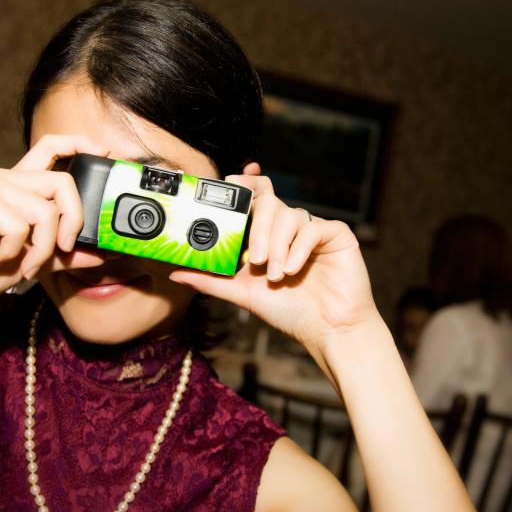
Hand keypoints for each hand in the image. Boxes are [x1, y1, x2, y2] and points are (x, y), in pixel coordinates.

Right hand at [0, 135, 115, 302]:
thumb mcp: (33, 261)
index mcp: (18, 186)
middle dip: (74, 221)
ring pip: (46, 211)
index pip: (50, 148)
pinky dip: (15, 253)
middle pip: (64, 182)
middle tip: (65, 249)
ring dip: (43, 249)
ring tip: (25, 267)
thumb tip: (102, 254)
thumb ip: (65, 254)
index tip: (104, 151)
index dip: (79, 143)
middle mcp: (5, 179)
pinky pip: (20, 226)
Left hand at [168, 163, 381, 368]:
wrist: (327, 330)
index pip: (253, 196)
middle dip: (258, 228)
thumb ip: (210, 280)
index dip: (243, 183)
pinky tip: (292, 270)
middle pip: (269, 201)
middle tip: (255, 259)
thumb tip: (175, 271)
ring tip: (276, 276)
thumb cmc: (288, 310)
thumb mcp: (242, 293)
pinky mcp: (336, 234)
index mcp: (267, 233)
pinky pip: (314, 227)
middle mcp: (288, 225)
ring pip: (290, 215)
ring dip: (278, 246)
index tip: (229, 181)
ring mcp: (313, 228)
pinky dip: (299, 249)